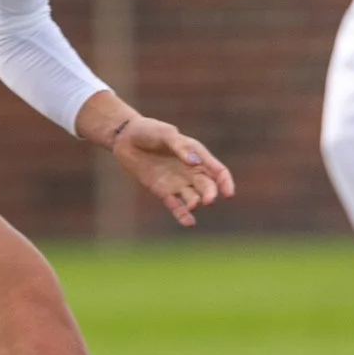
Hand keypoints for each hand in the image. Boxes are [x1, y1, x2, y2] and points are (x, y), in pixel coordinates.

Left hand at [108, 116, 233, 228]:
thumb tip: (195, 163)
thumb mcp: (165, 134)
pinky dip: (183, 215)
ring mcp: (177, 182)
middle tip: (208, 201)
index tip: (228, 194)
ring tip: (193, 206)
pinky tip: (189, 223)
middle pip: (207, 187)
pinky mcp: (163, 191)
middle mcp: (190, 171)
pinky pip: (175, 206)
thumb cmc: (148, 131)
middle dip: (210, 194)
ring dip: (196, 204)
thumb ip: (180, 147)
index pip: (217, 171)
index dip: (225, 183)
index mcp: (197, 155)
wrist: (125, 138)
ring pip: (193, 198)